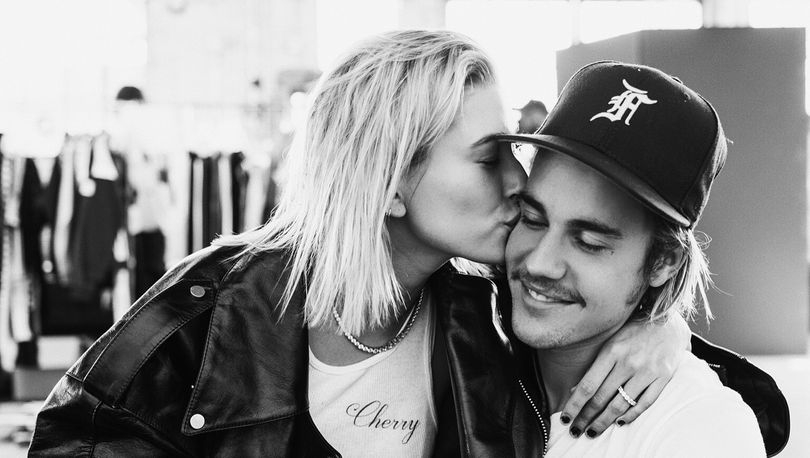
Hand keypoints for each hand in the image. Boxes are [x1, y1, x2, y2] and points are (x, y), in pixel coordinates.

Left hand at [560, 314, 689, 437]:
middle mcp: (629, 362)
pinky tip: (619, 422)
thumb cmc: (632, 332)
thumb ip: (596, 366)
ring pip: (622, 404)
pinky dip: (631, 415)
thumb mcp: (610, 342)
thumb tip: (575, 391)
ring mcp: (647, 370)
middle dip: (586, 417)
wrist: (668, 320)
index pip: (588, 385)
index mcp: (611, 351)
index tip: (566, 418)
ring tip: (593, 431)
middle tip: (576, 431)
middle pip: (602, 398)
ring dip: (605, 421)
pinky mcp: (664, 377)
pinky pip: (645, 403)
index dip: (575, 405)